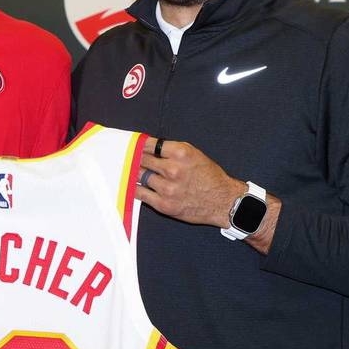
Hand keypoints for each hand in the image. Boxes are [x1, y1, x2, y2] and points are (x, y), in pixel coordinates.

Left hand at [135, 137, 280, 252]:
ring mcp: (168, 188)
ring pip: (139, 176)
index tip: (131, 145)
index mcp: (181, 153)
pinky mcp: (164, 204)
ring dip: (133, 173)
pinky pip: (140, 194)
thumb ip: (171, 150)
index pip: (149, 145)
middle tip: (125, 157)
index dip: (138, 144)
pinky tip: (130, 184)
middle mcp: (173, 170)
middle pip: (142, 159)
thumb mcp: (194, 154)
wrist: (223, 201)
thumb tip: (148, 147)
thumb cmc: (209, 176)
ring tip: (127, 170)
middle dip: (133, 158)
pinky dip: (134, 188)